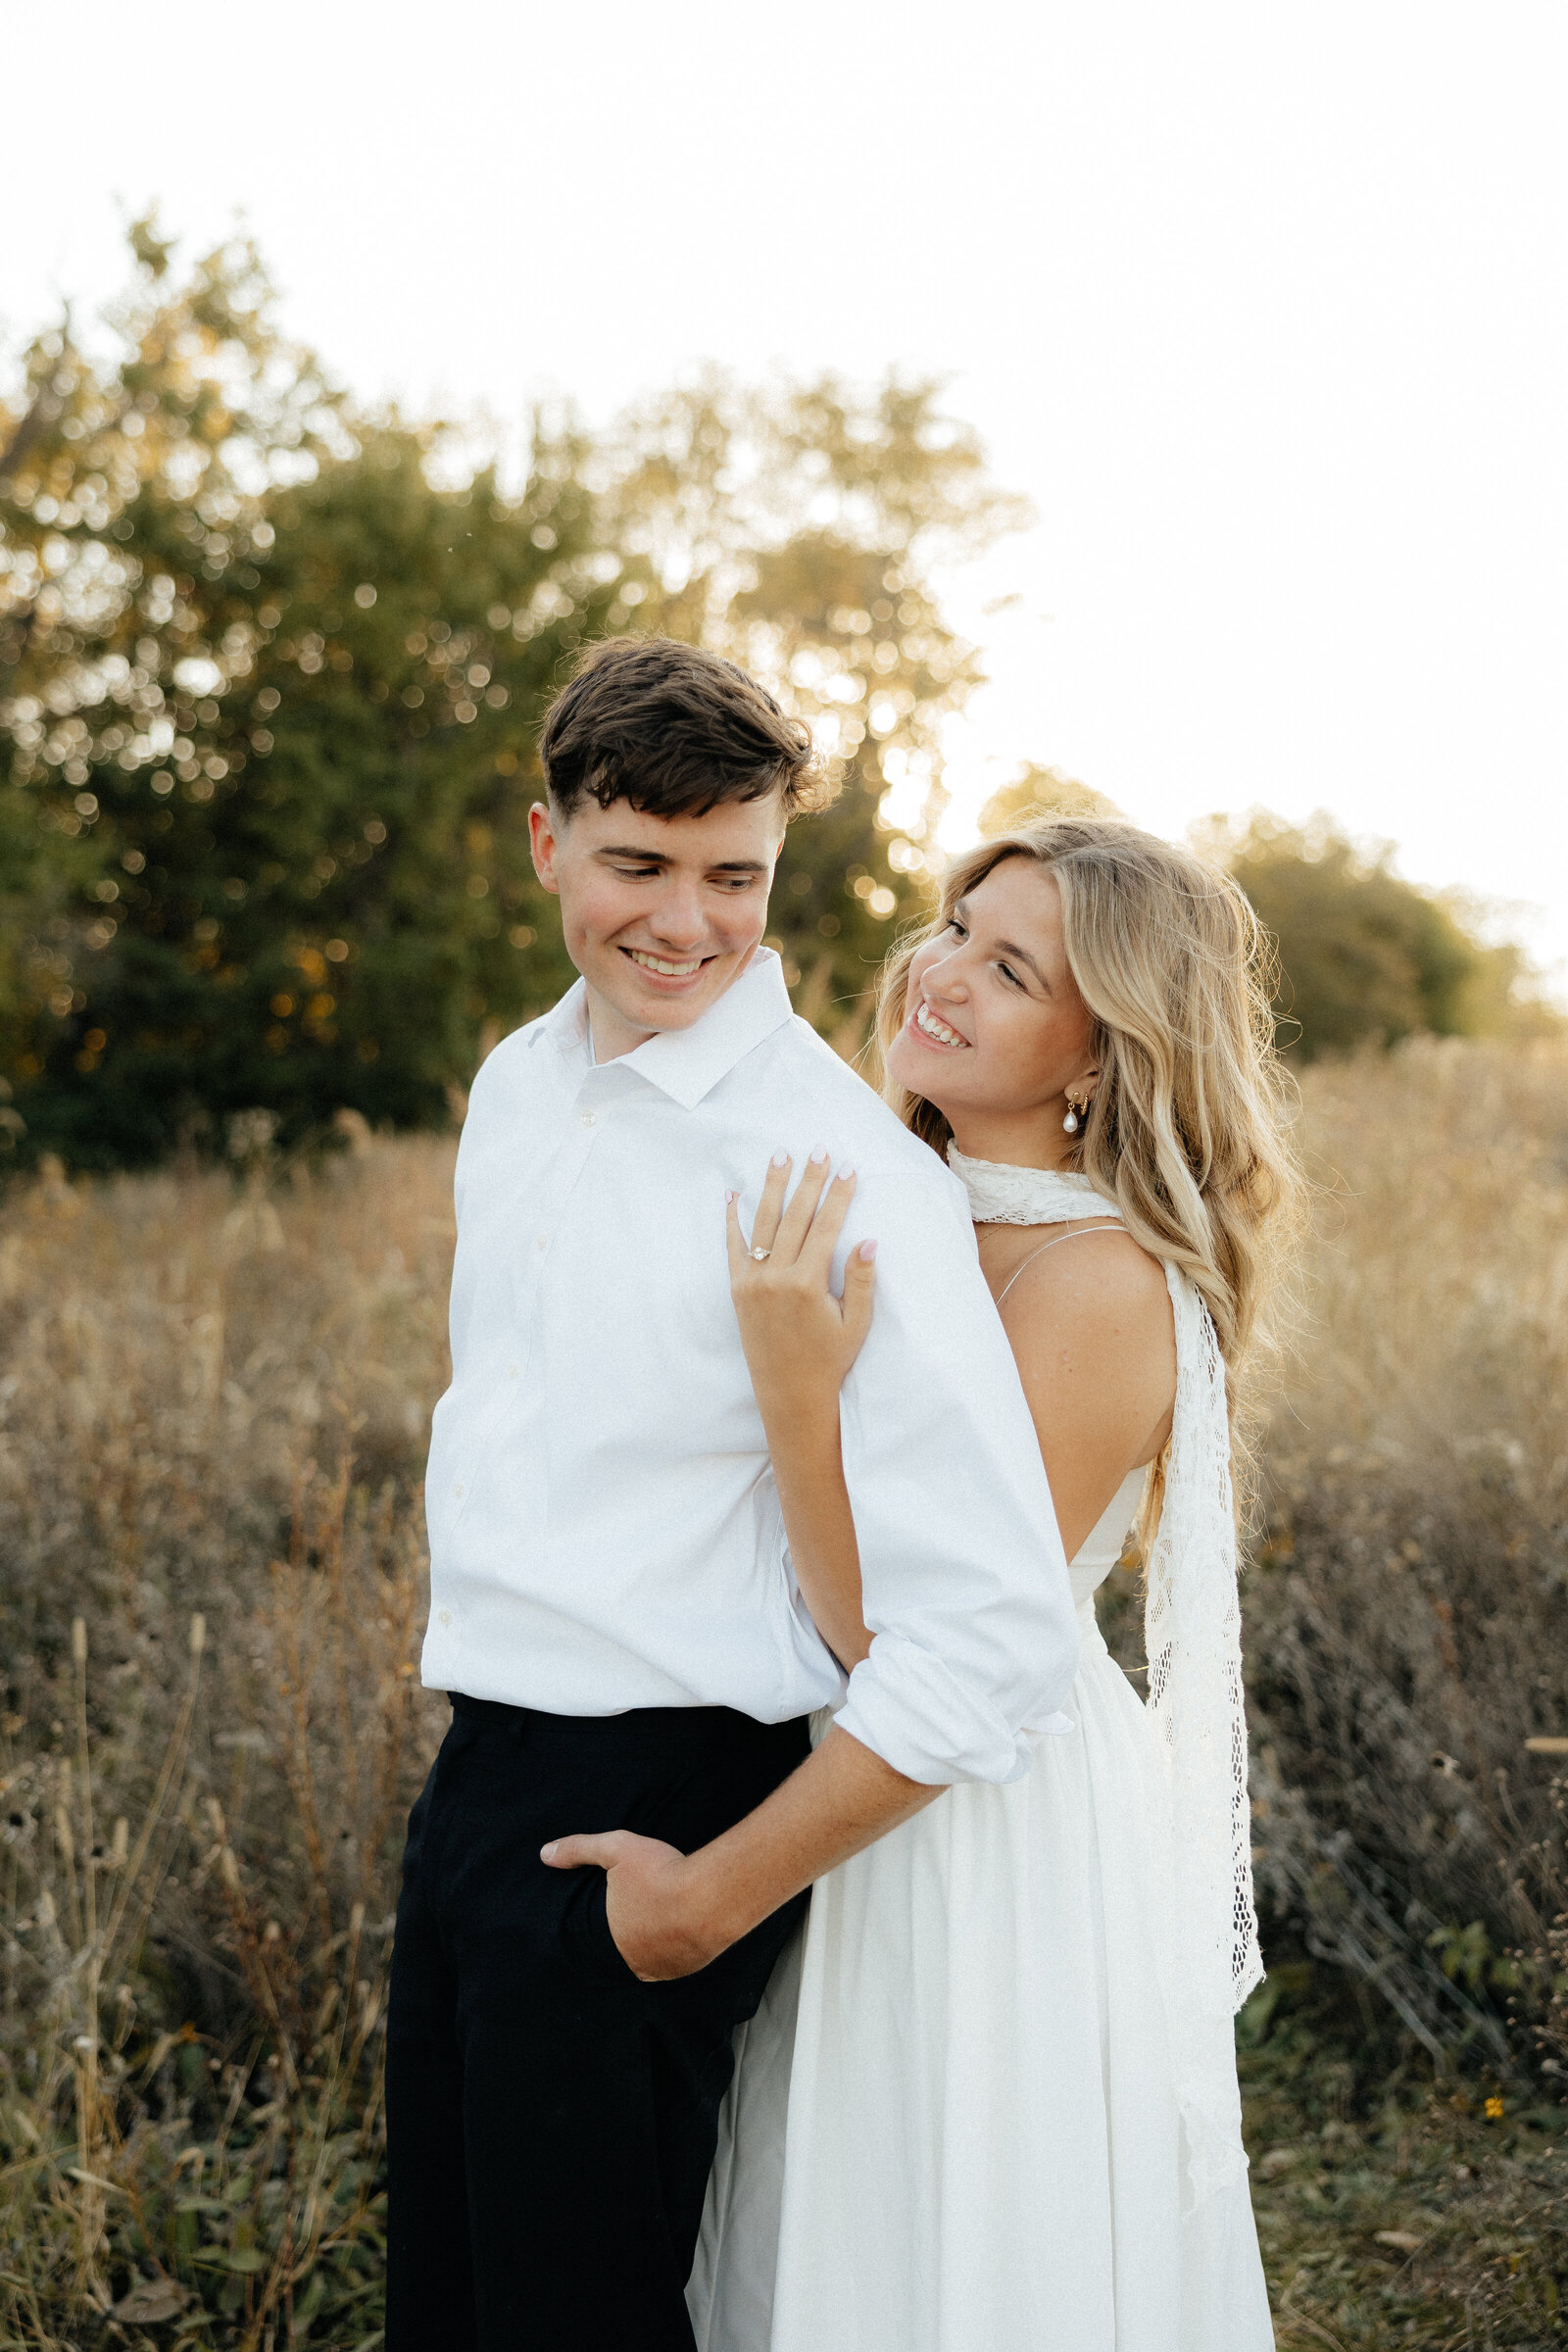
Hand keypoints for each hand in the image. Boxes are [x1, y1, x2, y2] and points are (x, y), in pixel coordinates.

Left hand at [540, 1830, 719, 1980]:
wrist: (711, 1896)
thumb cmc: (662, 1872)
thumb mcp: (617, 1849)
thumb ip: (579, 1850)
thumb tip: (544, 1854)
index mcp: (613, 1938)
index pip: (602, 1938)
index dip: (613, 1921)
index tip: (624, 1907)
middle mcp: (635, 1962)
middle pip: (628, 1950)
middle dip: (635, 1933)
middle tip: (646, 1911)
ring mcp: (664, 1969)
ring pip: (653, 1959)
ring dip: (656, 1945)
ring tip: (664, 1921)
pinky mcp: (689, 1969)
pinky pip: (677, 1963)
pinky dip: (677, 1950)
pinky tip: (682, 1931)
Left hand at [726, 1153, 877, 1422]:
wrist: (789, 1393)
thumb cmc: (828, 1360)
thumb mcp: (855, 1325)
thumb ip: (859, 1282)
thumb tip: (867, 1240)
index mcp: (808, 1284)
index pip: (827, 1227)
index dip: (839, 1196)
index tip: (849, 1169)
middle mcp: (776, 1278)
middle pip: (795, 1216)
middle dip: (809, 1180)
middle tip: (818, 1149)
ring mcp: (752, 1282)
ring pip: (763, 1223)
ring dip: (772, 1187)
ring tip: (780, 1156)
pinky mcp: (737, 1290)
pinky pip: (733, 1247)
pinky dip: (732, 1219)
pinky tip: (733, 1194)